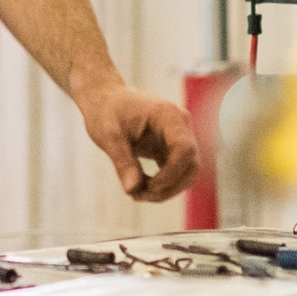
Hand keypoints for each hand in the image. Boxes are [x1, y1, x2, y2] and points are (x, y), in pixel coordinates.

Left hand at [79, 84, 199, 202]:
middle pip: (191, 164)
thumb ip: (122, 162)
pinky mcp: (172, 147)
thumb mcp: (109, 136)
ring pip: (187, 172)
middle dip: (169, 187)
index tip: (148, 187)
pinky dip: (162, 184)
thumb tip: (132, 190)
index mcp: (168, 115)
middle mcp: (180, 124)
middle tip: (139, 196)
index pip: (185, 149)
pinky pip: (176, 172)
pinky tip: (139, 187)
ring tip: (136, 193)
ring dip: (166, 189)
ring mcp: (179, 135)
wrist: (105, 100)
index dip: (171, 174)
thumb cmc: (106, 112)